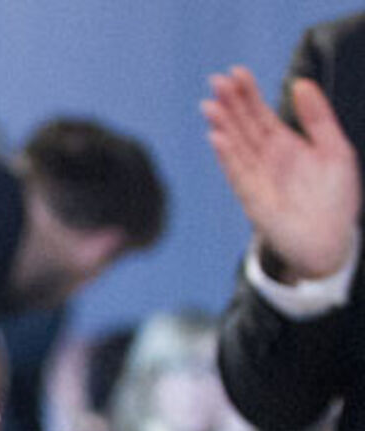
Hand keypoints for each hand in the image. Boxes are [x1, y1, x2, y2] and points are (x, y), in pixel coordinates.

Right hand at [204, 66, 360, 281]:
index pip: (260, 114)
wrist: (331, 241)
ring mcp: (257, 178)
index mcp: (285, 145)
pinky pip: (238, 173)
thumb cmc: (335, 199)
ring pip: (236, 146)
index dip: (248, 94)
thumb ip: (318, 117)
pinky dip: (228, 155)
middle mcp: (266, 159)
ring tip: (211, 105)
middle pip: (244, 126)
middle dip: (230, 104)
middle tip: (216, 81)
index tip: (236, 72)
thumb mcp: (335, 148)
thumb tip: (301, 83)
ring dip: (222, 126)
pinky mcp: (254, 199)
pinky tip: (218, 137)